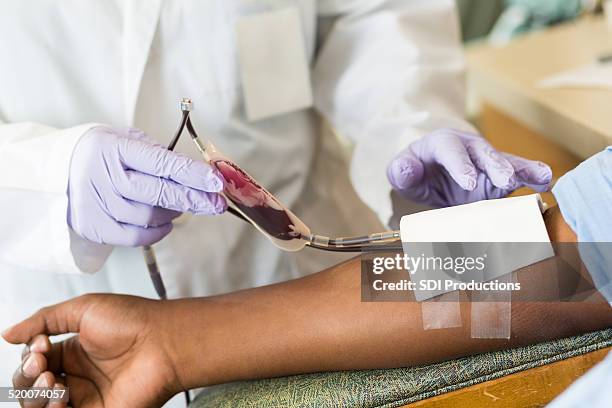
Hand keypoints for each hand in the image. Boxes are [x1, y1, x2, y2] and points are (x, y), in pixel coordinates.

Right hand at [2, 294, 181, 407]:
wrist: (163, 340)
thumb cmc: (132, 320)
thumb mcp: (83, 309)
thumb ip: (44, 320)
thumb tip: (7, 333)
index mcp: (73, 351)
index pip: (34, 362)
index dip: (30, 356)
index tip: (41, 345)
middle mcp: (78, 376)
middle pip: (31, 387)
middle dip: (26, 377)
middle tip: (42, 365)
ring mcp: (87, 398)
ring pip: (41, 407)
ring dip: (35, 397)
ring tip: (52, 382)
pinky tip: (60, 397)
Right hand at [68, 126, 226, 245]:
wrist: (55, 171)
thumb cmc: (101, 154)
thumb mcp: (125, 140)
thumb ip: (158, 154)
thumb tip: (198, 175)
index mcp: (113, 147)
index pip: (162, 163)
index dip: (192, 174)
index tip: (216, 182)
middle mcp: (102, 176)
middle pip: (158, 194)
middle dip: (194, 199)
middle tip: (217, 203)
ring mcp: (96, 204)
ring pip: (150, 217)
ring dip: (174, 212)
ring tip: (179, 204)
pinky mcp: (94, 227)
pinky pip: (137, 237)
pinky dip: (157, 231)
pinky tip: (165, 222)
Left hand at [387, 129, 552, 206]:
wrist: (431, 172)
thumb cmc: (417, 170)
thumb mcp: (402, 171)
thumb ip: (401, 170)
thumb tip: (405, 167)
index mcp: (441, 143)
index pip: (449, 149)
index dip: (459, 164)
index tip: (467, 182)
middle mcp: (467, 148)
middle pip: (482, 152)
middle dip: (494, 165)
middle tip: (504, 180)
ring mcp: (485, 161)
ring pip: (504, 161)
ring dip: (520, 169)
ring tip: (540, 177)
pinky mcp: (498, 175)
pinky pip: (518, 173)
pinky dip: (532, 175)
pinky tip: (546, 181)